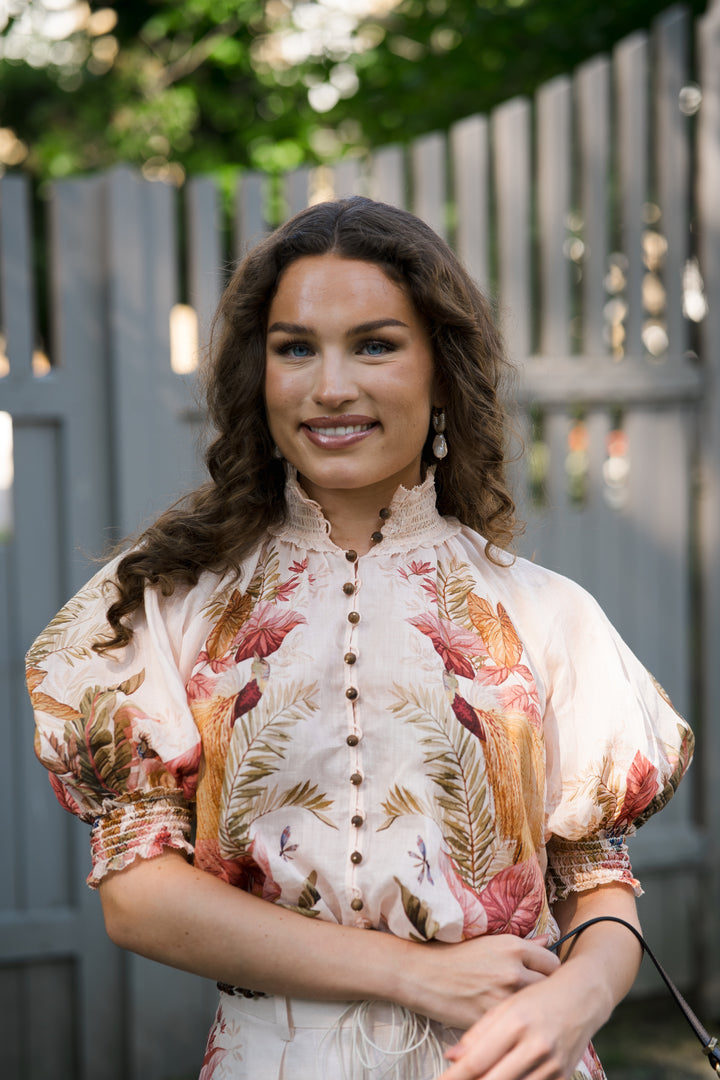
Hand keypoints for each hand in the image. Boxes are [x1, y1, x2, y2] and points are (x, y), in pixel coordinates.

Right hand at [403, 934, 559, 1030]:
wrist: (420, 974)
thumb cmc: (453, 954)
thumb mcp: (488, 941)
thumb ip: (522, 943)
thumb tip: (548, 939)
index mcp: (512, 947)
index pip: (553, 962)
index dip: (551, 971)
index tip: (545, 976)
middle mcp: (512, 970)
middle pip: (549, 987)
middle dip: (546, 992)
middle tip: (537, 994)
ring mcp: (502, 997)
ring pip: (535, 1008)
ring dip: (532, 1009)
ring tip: (526, 1008)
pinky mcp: (492, 1020)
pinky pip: (515, 1024)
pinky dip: (515, 1024)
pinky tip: (510, 1021)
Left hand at [437, 972, 594, 1079]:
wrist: (584, 996)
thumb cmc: (539, 998)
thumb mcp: (507, 1006)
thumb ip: (479, 1032)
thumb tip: (451, 1057)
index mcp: (516, 1022)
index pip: (477, 1060)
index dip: (454, 1077)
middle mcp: (536, 1045)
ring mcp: (552, 1064)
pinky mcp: (563, 1077)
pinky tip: (501, 1079)